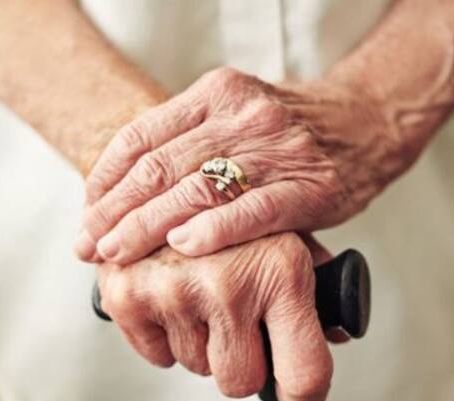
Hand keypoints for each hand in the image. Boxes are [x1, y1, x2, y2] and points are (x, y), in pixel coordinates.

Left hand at [75, 67, 410, 263]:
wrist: (367, 122)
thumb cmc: (291, 131)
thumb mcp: (236, 117)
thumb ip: (189, 142)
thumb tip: (126, 193)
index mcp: (217, 93)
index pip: (143, 136)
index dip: (105, 178)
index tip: (85, 213)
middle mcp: (243, 114)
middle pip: (161, 166)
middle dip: (116, 210)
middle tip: (87, 245)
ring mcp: (278, 149)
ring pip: (198, 188)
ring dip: (148, 226)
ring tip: (117, 254)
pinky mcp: (310, 186)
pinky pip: (254, 209)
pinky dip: (215, 229)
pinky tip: (183, 247)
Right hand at [97, 232, 333, 400]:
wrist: (167, 168)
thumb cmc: (238, 210)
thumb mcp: (289, 237)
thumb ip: (317, 288)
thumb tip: (340, 332)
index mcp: (283, 270)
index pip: (303, 370)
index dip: (302, 396)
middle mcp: (229, 282)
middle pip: (241, 381)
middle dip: (241, 359)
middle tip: (237, 321)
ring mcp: (175, 289)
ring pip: (197, 366)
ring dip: (201, 341)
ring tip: (200, 292)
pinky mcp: (127, 294)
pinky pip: (157, 356)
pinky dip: (164, 335)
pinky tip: (171, 294)